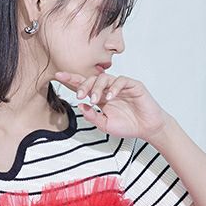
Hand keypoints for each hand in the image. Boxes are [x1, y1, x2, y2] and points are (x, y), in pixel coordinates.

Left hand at [54, 69, 171, 141]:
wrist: (147, 129)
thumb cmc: (128, 126)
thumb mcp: (105, 125)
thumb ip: (93, 116)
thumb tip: (81, 106)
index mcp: (100, 97)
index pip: (83, 85)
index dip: (71, 80)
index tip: (58, 76)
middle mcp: (108, 89)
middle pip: (91, 79)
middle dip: (83, 85)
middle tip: (79, 95)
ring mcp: (121, 85)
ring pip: (105, 78)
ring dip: (97, 88)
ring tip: (95, 100)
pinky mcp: (133, 85)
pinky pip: (121, 81)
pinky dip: (114, 88)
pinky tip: (110, 97)